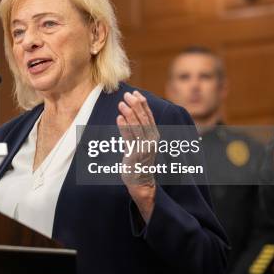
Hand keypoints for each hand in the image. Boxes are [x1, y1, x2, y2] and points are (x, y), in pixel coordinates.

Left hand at [117, 91, 159, 221]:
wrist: (141, 181)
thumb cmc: (139, 160)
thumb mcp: (142, 142)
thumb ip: (140, 129)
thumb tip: (132, 111)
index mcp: (154, 135)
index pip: (149, 115)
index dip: (143, 103)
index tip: (136, 92)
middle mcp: (151, 140)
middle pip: (143, 118)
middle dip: (135, 105)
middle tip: (127, 95)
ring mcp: (143, 147)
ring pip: (136, 127)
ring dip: (129, 113)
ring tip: (121, 104)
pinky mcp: (134, 154)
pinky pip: (129, 138)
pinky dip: (124, 127)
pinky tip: (119, 118)